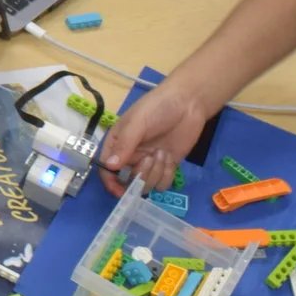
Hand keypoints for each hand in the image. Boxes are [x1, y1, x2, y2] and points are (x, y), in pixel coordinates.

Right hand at [98, 80, 214, 194]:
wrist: (188, 103)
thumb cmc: (157, 107)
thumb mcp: (137, 123)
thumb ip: (124, 145)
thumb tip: (109, 166)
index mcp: (118, 144)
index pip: (107, 169)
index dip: (111, 182)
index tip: (120, 192)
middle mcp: (132, 156)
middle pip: (128, 180)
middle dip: (140, 175)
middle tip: (150, 159)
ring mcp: (150, 162)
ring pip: (147, 184)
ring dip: (155, 173)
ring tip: (162, 154)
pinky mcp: (167, 166)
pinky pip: (162, 184)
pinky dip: (167, 175)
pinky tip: (170, 159)